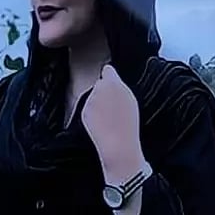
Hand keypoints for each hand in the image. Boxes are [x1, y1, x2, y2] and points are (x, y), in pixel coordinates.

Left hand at [81, 65, 144, 179]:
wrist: (117, 143)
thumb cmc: (129, 123)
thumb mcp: (131, 100)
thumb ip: (120, 87)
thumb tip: (111, 78)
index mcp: (114, 83)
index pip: (108, 70)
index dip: (110, 75)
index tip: (111, 78)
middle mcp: (99, 88)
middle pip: (100, 84)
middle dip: (104, 90)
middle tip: (114, 104)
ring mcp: (90, 100)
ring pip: (94, 97)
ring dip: (99, 102)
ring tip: (109, 116)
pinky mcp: (84, 111)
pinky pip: (89, 108)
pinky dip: (93, 113)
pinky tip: (102, 122)